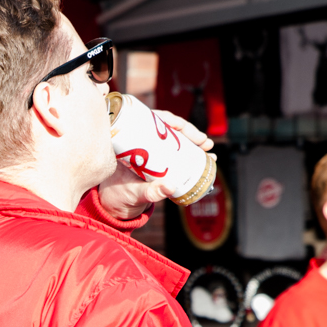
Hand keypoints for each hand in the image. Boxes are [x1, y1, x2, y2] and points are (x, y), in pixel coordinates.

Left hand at [95, 110, 214, 218]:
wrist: (117, 205)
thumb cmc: (120, 195)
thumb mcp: (135, 193)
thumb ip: (151, 192)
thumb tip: (171, 187)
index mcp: (129, 140)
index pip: (152, 120)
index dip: (171, 121)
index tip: (184, 129)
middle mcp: (141, 141)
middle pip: (167, 128)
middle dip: (189, 133)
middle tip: (204, 143)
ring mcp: (151, 150)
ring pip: (174, 139)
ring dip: (194, 142)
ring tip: (208, 150)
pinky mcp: (159, 159)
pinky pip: (176, 152)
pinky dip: (192, 153)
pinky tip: (206, 157)